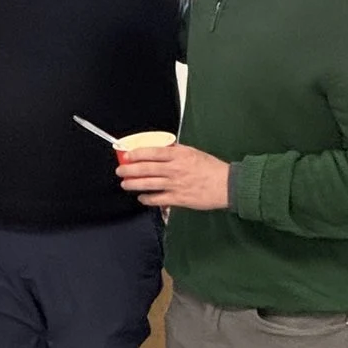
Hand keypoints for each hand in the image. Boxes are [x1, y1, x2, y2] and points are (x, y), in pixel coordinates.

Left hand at [117, 143, 231, 210]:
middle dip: (130, 170)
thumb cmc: (212, 168)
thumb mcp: (194, 153)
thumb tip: (162, 148)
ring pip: (149, 184)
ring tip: (125, 184)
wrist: (227, 185)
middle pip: (146, 168)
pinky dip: (147, 198)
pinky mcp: (178, 199)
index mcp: (179, 155)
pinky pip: (158, 199)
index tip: (127, 155)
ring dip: (134, 184)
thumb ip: (177, 151)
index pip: (152, 152)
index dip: (136, 153)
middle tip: (120, 171)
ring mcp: (175, 185)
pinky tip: (141, 198)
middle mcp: (175, 169)